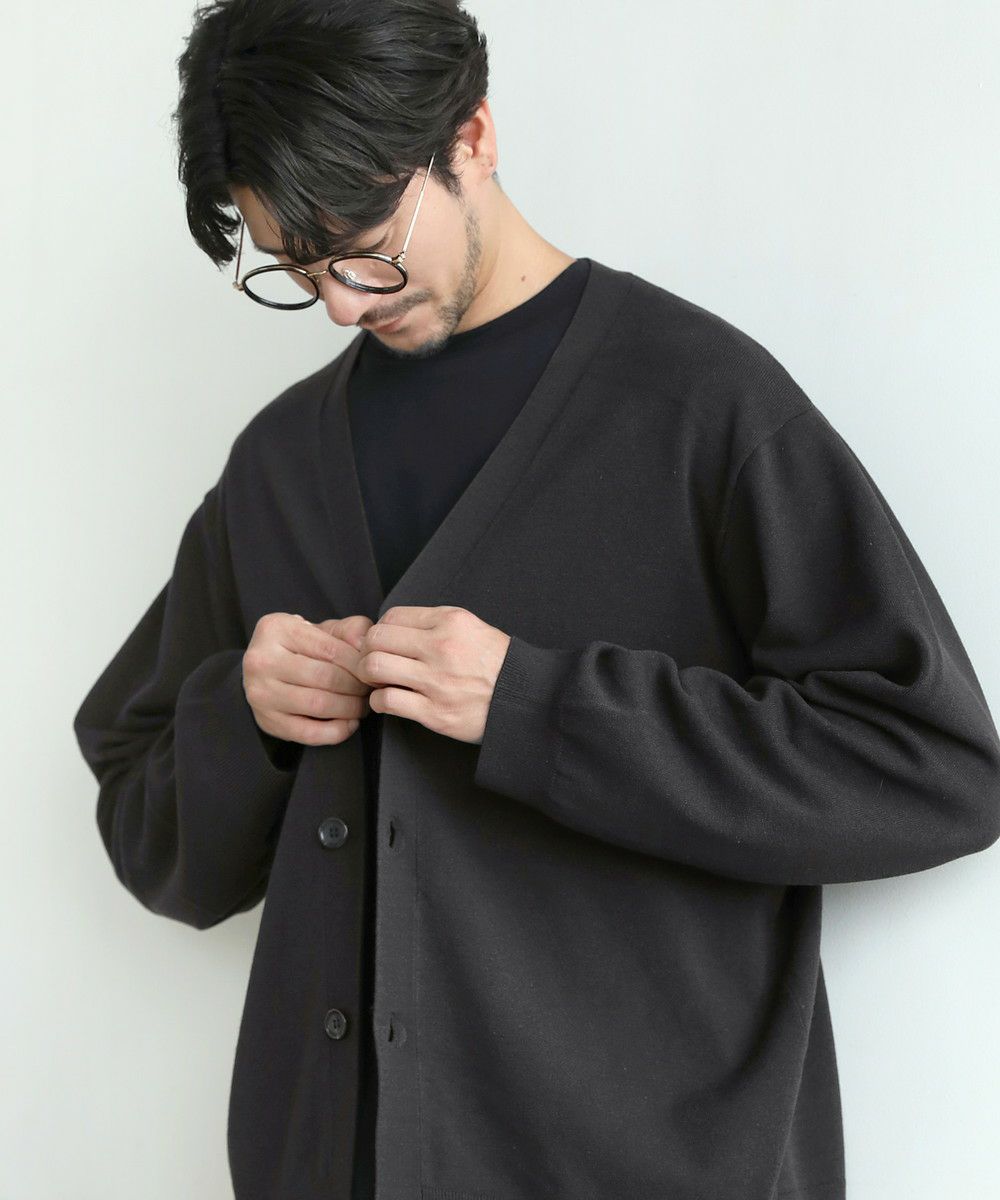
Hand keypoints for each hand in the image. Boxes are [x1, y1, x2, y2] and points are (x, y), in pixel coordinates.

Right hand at [242, 612, 374, 746]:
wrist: (268, 670)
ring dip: (350, 708)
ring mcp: (260, 694)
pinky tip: (349, 723)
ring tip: (362, 705)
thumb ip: (351, 630)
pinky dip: (337, 731)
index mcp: (277, 629)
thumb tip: (365, 645)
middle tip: (371, 690)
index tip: (373, 671)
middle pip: (325, 678)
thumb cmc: (304, 647)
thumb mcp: (325, 629)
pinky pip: (309, 733)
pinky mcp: (267, 722)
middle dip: (357, 687)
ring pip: (319, 705)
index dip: (359, 664)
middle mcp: (261, 660)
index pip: (330, 649)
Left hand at [354, 606, 510, 744]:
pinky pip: (387, 701)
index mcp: (450, 621)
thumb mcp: (472, 628)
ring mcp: (437, 681)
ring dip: (368, 676)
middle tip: (372, 661)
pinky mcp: (435, 712)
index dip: (380, 630)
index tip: (382, 643)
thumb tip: (395, 628)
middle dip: (366, 651)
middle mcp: (441, 648)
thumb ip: (435, 623)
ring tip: (377, 681)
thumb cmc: (498, 664)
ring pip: (375, 668)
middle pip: (377, 639)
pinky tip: (387, 700)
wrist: (526, 698)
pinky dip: (379, 701)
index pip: (392, 617)